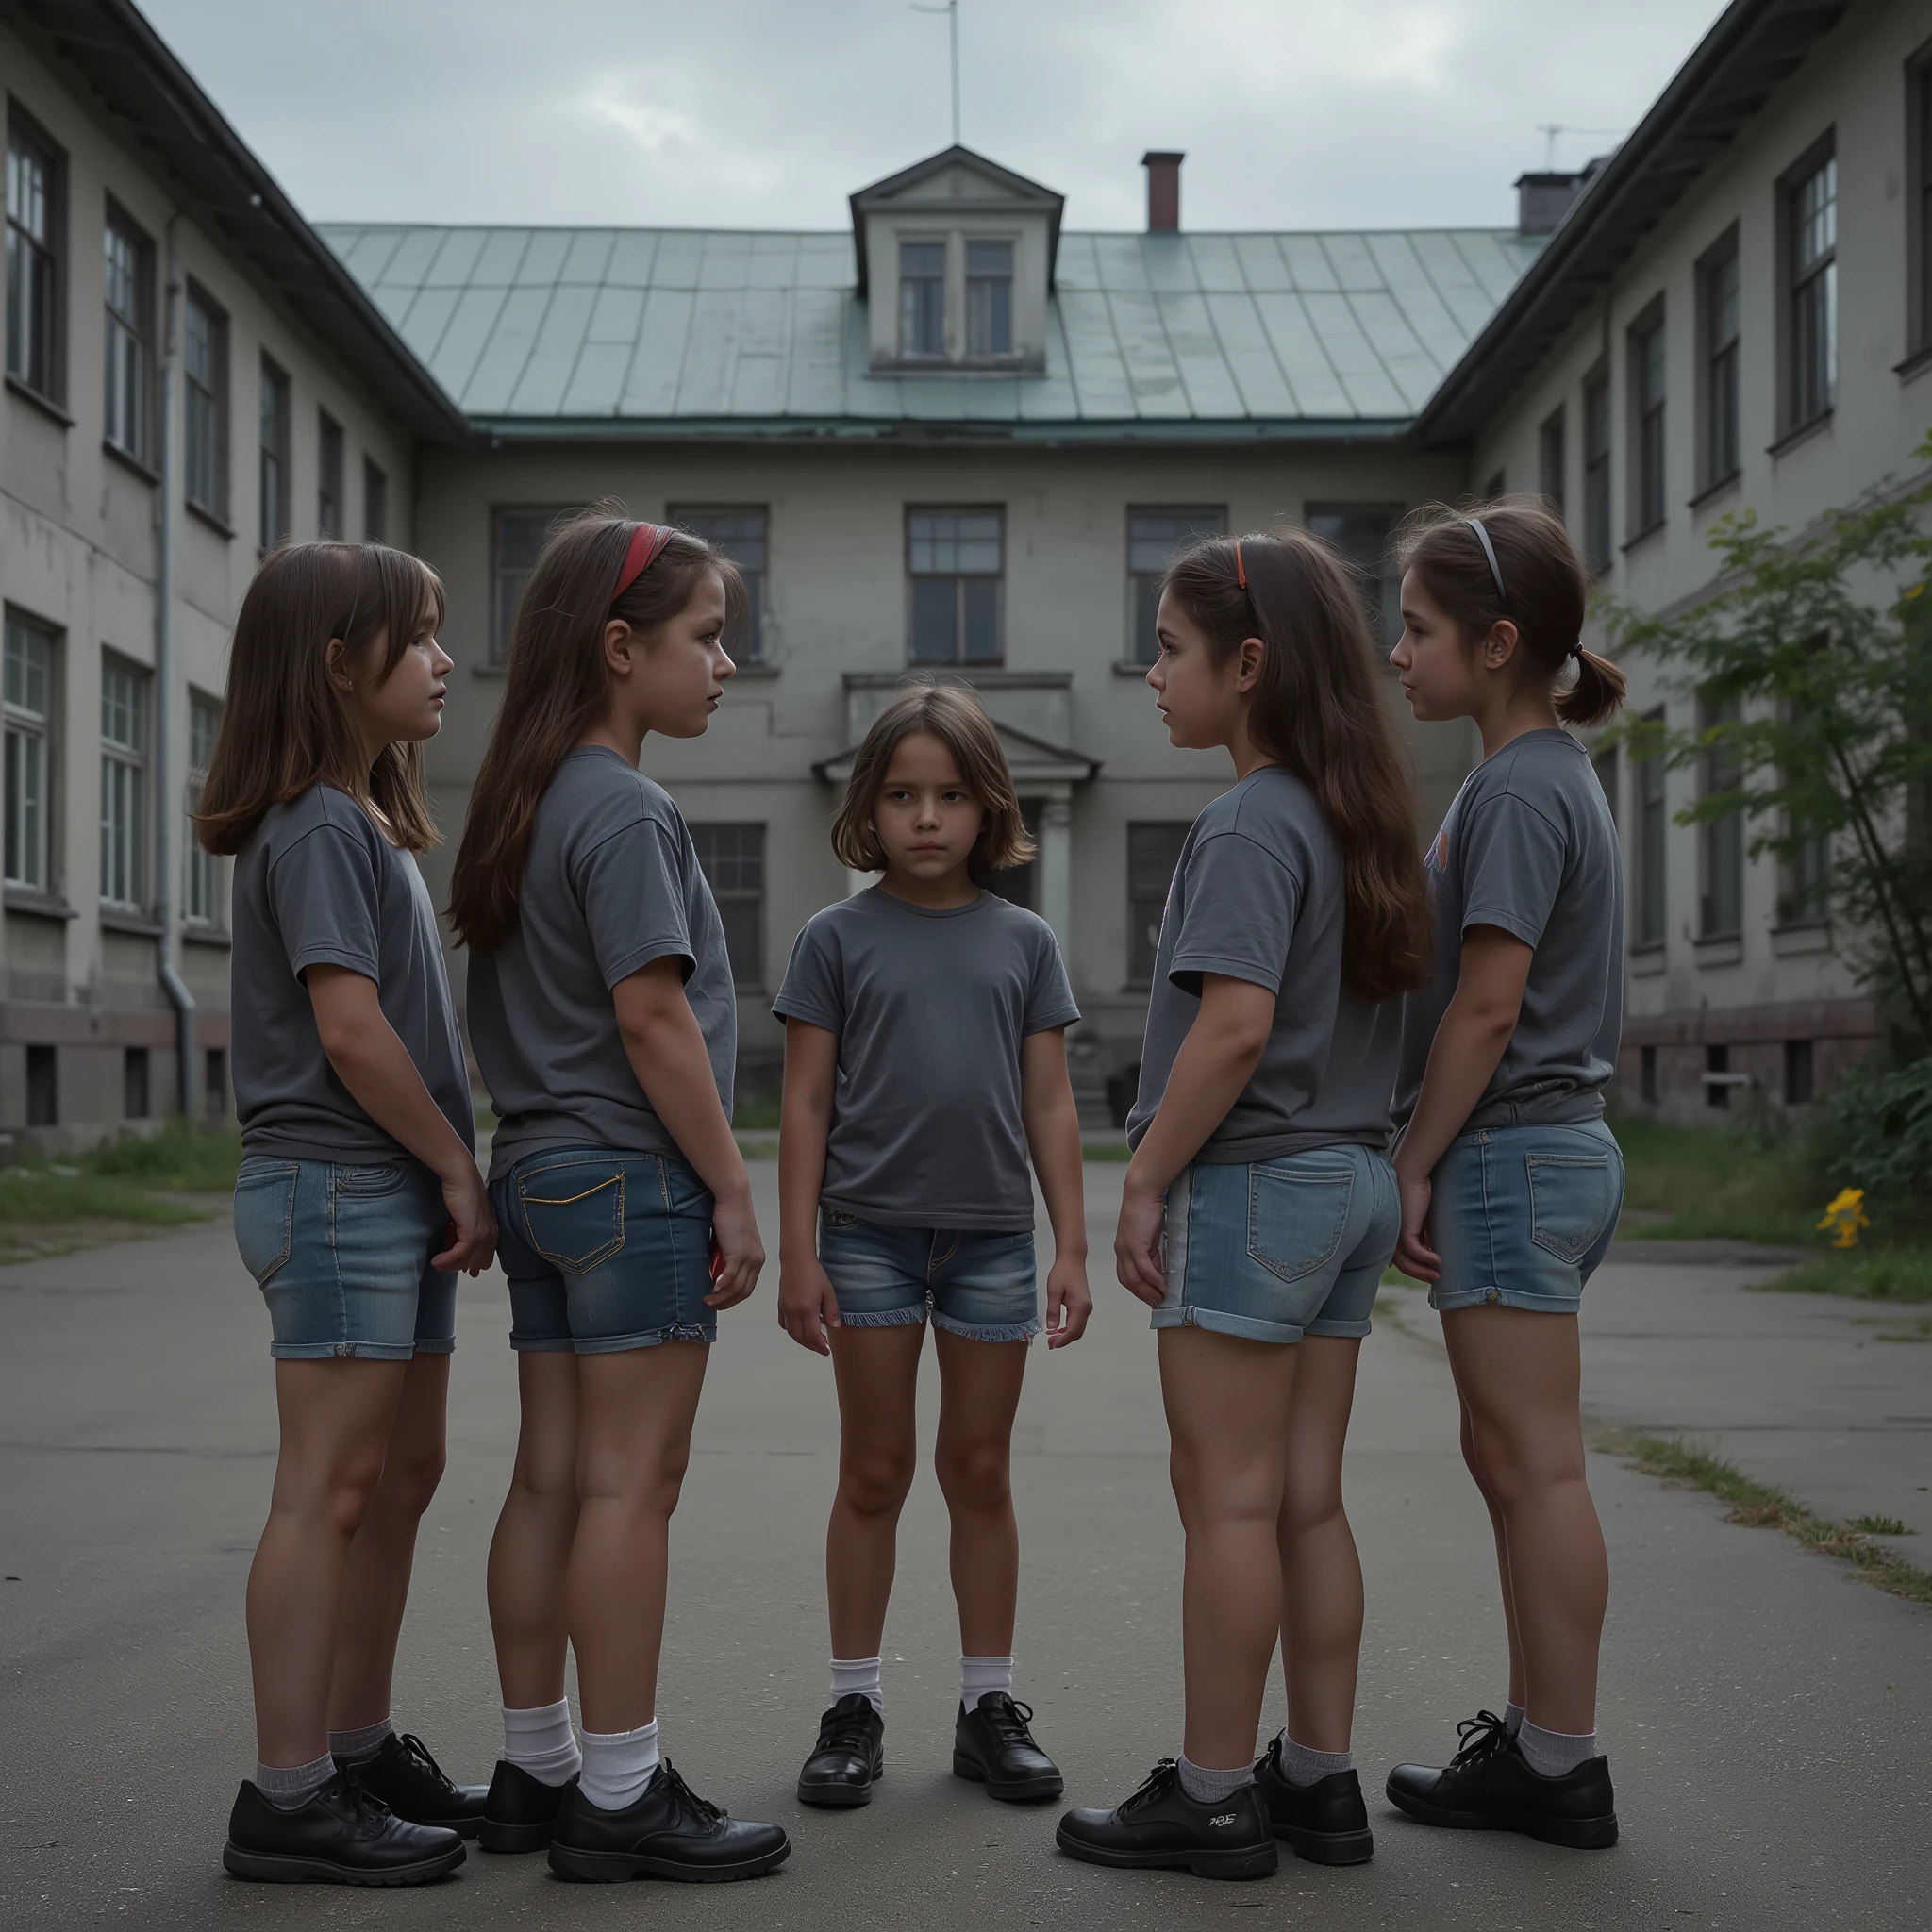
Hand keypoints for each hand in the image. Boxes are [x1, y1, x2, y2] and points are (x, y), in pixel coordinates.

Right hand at [434, 1163, 495, 1275]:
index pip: (486, 1256)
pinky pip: (460, 1254)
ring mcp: (483, 1234)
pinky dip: (447, 1260)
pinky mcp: (472, 1233)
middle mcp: (491, 1234)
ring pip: (467, 1259)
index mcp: (492, 1229)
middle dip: (460, 1265)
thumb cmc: (462, 1191)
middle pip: (478, 1261)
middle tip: (443, 1265)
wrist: (461, 1178)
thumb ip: (465, 1230)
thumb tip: (456, 1243)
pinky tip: (436, 1260)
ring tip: (437, 1264)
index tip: (460, 1268)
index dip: (472, 1263)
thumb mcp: (466, 1216)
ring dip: (450, 1264)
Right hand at [705, 1192, 764, 1309]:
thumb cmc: (729, 1217)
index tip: (721, 1302)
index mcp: (757, 1258)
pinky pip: (729, 1277)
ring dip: (720, 1297)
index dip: (734, 1298)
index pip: (748, 1286)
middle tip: (712, 1306)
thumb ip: (727, 1258)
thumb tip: (713, 1274)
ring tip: (707, 1300)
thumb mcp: (731, 1242)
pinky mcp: (738, 1253)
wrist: (732, 1199)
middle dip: (727, 1302)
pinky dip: (720, 1287)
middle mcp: (756, 1260)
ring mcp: (749, 1257)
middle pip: (743, 1291)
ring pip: (735, 1287)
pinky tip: (711, 1289)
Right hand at [777, 1252, 841, 1354]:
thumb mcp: (828, 1291)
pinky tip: (800, 1329)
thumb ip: (831, 1312)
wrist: (796, 1259)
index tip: (826, 1351)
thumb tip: (835, 1328)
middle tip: (822, 1348)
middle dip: (812, 1346)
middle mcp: (793, 1312)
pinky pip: (784, 1324)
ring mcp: (785, 1309)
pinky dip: (792, 1331)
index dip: (820, 1346)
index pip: (813, 1336)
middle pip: (801, 1338)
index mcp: (807, 1309)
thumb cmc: (813, 1272)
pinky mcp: (780, 1305)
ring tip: (813, 1341)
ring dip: (802, 1341)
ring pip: (792, 1333)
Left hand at [1042, 1253, 1091, 1347]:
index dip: (1062, 1341)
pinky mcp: (1084, 1305)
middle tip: (1050, 1343)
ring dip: (1066, 1335)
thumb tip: (1052, 1328)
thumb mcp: (1053, 1292)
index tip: (1051, 1344)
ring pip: (1078, 1328)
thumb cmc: (1062, 1272)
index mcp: (1080, 1307)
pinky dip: (1069, 1328)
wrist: (1072, 1259)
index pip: (1073, 1331)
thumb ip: (1053, 1311)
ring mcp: (1086, 1307)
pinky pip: (1078, 1322)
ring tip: (1052, 1337)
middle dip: (1064, 1340)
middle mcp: (1086, 1309)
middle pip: (1077, 1332)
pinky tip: (1058, 1328)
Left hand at [1114, 1179, 1167, 1307]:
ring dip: (1150, 1291)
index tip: (1151, 1298)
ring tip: (1163, 1297)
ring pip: (1135, 1278)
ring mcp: (1126, 1248)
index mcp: (1123, 1249)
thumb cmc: (1148, 1210)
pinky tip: (1163, 1285)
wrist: (1143, 1191)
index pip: (1127, 1277)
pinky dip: (1153, 1279)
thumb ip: (1152, 1252)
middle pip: (1129, 1282)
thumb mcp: (1149, 1236)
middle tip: (1159, 1303)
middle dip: (1144, 1295)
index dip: (1139, 1290)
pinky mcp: (1135, 1244)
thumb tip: (1160, 1270)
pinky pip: (1144, 1268)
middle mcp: (1121, 1251)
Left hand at [1393, 1165, 1440, 1282]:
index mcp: (1397, 1235)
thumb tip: (1434, 1248)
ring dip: (1422, 1271)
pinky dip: (1426, 1258)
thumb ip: (1425, 1233)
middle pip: (1403, 1265)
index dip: (1416, 1269)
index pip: (1403, 1259)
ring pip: (1406, 1262)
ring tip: (1438, 1275)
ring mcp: (1396, 1235)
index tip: (1431, 1274)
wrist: (1412, 1177)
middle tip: (1436, 1279)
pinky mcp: (1404, 1230)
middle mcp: (1393, 1237)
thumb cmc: (1418, 1194)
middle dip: (1420, 1274)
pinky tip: (1438, 1261)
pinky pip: (1414, 1251)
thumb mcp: (1423, 1219)